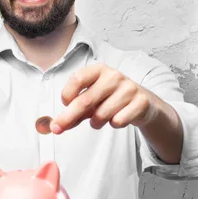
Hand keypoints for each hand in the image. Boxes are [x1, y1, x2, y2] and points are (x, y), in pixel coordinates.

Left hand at [41, 63, 159, 133]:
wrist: (142, 103)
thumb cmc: (111, 99)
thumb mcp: (91, 100)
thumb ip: (73, 111)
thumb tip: (54, 125)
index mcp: (99, 70)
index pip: (78, 78)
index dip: (67, 94)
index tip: (65, 104)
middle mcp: (114, 76)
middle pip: (85, 100)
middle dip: (69, 117)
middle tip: (58, 128)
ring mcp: (129, 88)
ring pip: (101, 115)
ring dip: (96, 123)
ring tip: (101, 118)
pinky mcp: (140, 102)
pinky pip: (118, 121)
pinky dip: (114, 124)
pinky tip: (118, 117)